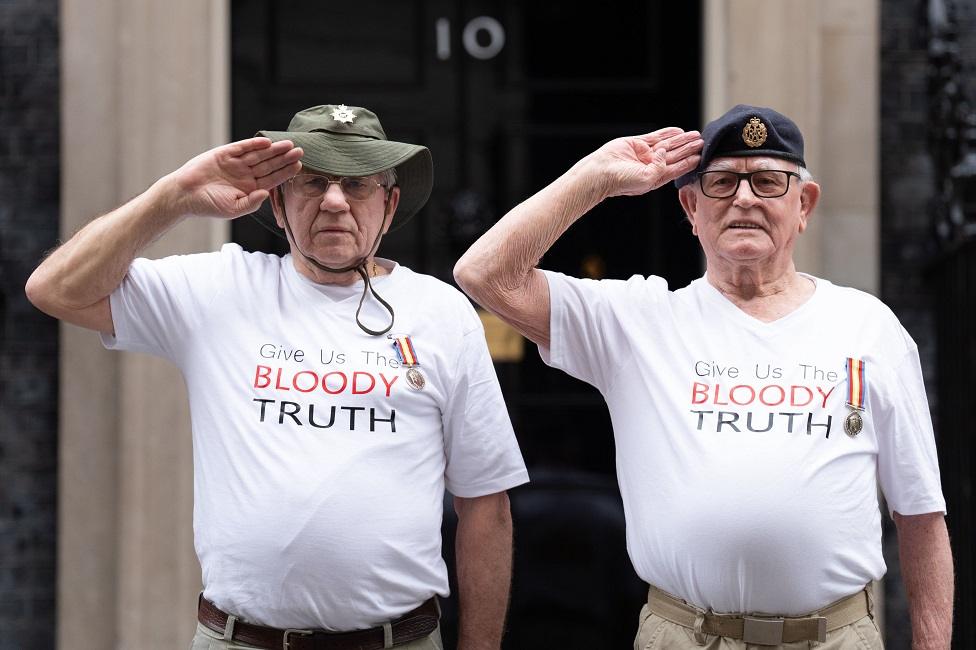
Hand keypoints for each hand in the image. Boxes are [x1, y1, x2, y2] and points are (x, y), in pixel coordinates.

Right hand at [165, 137, 303, 218]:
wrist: (185, 195)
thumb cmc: (209, 205)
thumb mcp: (233, 208)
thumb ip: (251, 202)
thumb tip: (266, 193)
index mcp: (250, 188)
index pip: (272, 179)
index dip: (285, 172)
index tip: (299, 166)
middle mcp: (245, 174)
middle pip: (269, 164)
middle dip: (284, 158)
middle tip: (301, 151)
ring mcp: (235, 163)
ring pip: (258, 155)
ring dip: (273, 150)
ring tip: (289, 145)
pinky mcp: (224, 154)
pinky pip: (242, 147)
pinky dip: (253, 144)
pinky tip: (266, 142)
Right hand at [583, 128, 702, 199]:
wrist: (601, 171)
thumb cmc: (622, 180)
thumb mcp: (647, 179)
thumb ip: (661, 167)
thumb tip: (666, 152)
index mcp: (655, 177)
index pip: (677, 169)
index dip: (689, 162)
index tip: (701, 156)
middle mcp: (651, 166)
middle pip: (675, 155)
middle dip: (689, 149)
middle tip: (703, 142)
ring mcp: (644, 154)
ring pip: (668, 145)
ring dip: (681, 140)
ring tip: (695, 135)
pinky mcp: (637, 143)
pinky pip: (655, 137)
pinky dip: (667, 133)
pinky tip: (678, 131)